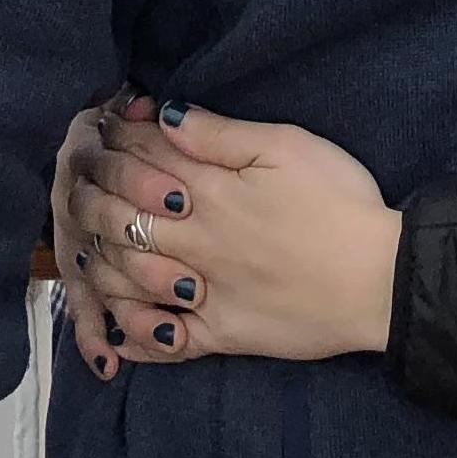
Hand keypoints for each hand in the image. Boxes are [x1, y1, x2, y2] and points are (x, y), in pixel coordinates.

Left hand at [54, 92, 397, 371]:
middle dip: (94, 191)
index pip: (146, 160)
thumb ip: (222, 135)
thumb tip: (167, 115)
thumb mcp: (288, 147)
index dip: (119, 139)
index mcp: (211, 191)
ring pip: (127, 278)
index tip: (102, 124)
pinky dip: (131, 334)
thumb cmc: (339, 203)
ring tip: (83, 242)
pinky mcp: (219, 336)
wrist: (377, 280)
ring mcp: (202, 294)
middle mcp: (194, 243)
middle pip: (122, 216)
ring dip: (97, 257)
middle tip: (79, 177)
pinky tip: (113, 328)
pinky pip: (161, 341)